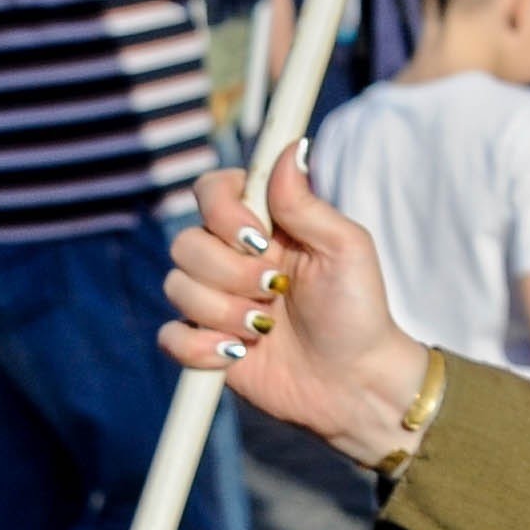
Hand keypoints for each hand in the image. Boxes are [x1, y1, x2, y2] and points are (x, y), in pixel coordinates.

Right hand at [161, 160, 429, 469]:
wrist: (354, 383)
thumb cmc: (359, 310)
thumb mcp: (345, 248)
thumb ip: (306, 203)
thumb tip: (288, 146)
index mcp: (265, 225)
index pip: (212, 191)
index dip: (222, 210)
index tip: (257, 236)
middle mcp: (232, 258)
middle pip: (186, 242)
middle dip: (231, 272)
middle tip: (275, 290)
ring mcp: (214, 301)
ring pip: (177, 288)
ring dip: (224, 311)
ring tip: (265, 327)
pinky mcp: (204, 344)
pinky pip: (170, 336)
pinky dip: (201, 346)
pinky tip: (239, 353)